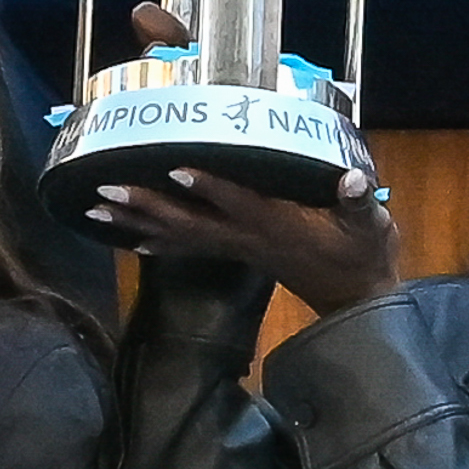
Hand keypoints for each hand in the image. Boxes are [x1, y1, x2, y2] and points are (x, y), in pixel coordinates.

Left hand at [98, 165, 399, 316]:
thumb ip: (360, 203)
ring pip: (180, 236)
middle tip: (107, 188)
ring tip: (96, 207)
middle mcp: (249, 240)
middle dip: (148, 205)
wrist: (359, 300)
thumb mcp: (372, 227)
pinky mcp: (238, 254)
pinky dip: (158, 241)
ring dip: (138, 221)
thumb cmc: (365, 257)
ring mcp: (240, 250)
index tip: (176, 168)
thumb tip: (354, 180)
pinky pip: (189, 249)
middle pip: (190, 224)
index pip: (239, 204)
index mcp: (279, 227)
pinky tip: (132, 238)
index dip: (210, 187)